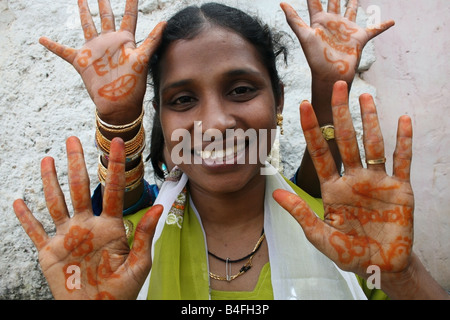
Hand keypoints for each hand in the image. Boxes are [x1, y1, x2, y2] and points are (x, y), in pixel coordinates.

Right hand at [13, 137, 162, 299]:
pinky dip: (25, 219)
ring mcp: (67, 237)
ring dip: (51, 182)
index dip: (115, 166)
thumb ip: (145, 235)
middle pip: (81, 188)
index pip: (114, 190)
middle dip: (77, 164)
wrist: (97, 310)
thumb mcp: (139, 264)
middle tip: (73, 140)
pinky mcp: (49, 252)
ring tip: (48, 160)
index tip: (116, 143)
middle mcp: (88, 225)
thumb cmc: (122, 290)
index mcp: (111, 226)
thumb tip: (158, 208)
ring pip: (57, 203)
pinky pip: (35, 232)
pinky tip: (18, 202)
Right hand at [39, 0, 165, 123]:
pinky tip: (42, 39)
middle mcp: (109, 42)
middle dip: (103, 3)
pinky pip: (63, 51)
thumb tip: (165, 22)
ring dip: (83, 12)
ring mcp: (95, 50)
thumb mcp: (143, 60)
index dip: (131, 2)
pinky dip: (52, 45)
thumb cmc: (133, 85)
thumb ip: (152, 40)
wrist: (118, 104)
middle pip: (106, 16)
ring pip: (87, 25)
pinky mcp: (81, 61)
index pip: (129, 16)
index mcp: (125, 40)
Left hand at [273, 81, 414, 278]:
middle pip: (346, 140)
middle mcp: (353, 179)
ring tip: (365, 97)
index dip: (312, 129)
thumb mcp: (321, 236)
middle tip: (338, 85)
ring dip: (370, 121)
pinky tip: (403, 120)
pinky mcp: (401, 189)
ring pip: (373, 144)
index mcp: (332, 188)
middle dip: (341, 113)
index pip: (320, 152)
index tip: (303, 106)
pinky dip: (404, 141)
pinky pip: (402, 161)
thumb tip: (276, 193)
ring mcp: (377, 181)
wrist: (380, 267)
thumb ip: (301, 213)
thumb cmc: (349, 252)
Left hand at [281, 0, 393, 82]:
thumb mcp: (304, 36)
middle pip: (334, 2)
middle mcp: (333, 23)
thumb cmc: (316, 58)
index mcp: (319, 21)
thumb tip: (281, 3)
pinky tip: (391, 21)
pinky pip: (374, 29)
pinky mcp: (359, 38)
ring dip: (354, 4)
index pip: (315, 1)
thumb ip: (294, 20)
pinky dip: (383, 25)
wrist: (331, 75)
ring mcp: (346, 30)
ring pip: (351, 12)